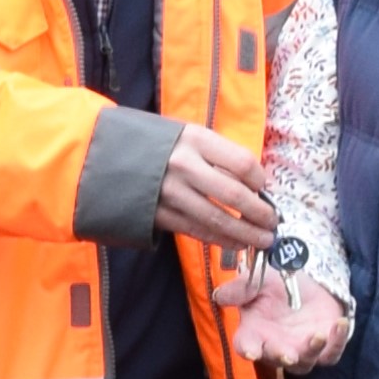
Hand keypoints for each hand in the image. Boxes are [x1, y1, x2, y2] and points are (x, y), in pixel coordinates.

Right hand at [154, 120, 281, 254]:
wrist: (105, 156)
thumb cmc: (158, 144)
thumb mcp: (187, 135)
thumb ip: (218, 155)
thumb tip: (254, 184)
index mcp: (195, 139)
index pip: (242, 163)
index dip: (260, 179)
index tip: (264, 188)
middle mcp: (185, 166)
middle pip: (234, 195)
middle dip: (259, 214)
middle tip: (273, 223)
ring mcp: (171, 193)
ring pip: (217, 220)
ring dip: (244, 234)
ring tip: (262, 240)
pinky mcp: (160, 215)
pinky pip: (197, 231)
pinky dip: (220, 240)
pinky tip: (236, 244)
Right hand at [231, 275, 348, 372]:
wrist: (305, 284)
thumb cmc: (275, 285)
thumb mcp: (257, 280)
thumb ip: (241, 288)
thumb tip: (219, 295)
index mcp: (255, 333)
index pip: (246, 346)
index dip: (248, 349)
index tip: (251, 352)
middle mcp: (276, 347)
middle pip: (277, 359)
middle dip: (282, 356)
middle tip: (288, 354)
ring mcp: (301, 350)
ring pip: (305, 363)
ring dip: (311, 352)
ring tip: (318, 335)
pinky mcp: (325, 348)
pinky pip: (331, 353)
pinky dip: (338, 342)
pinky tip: (340, 324)